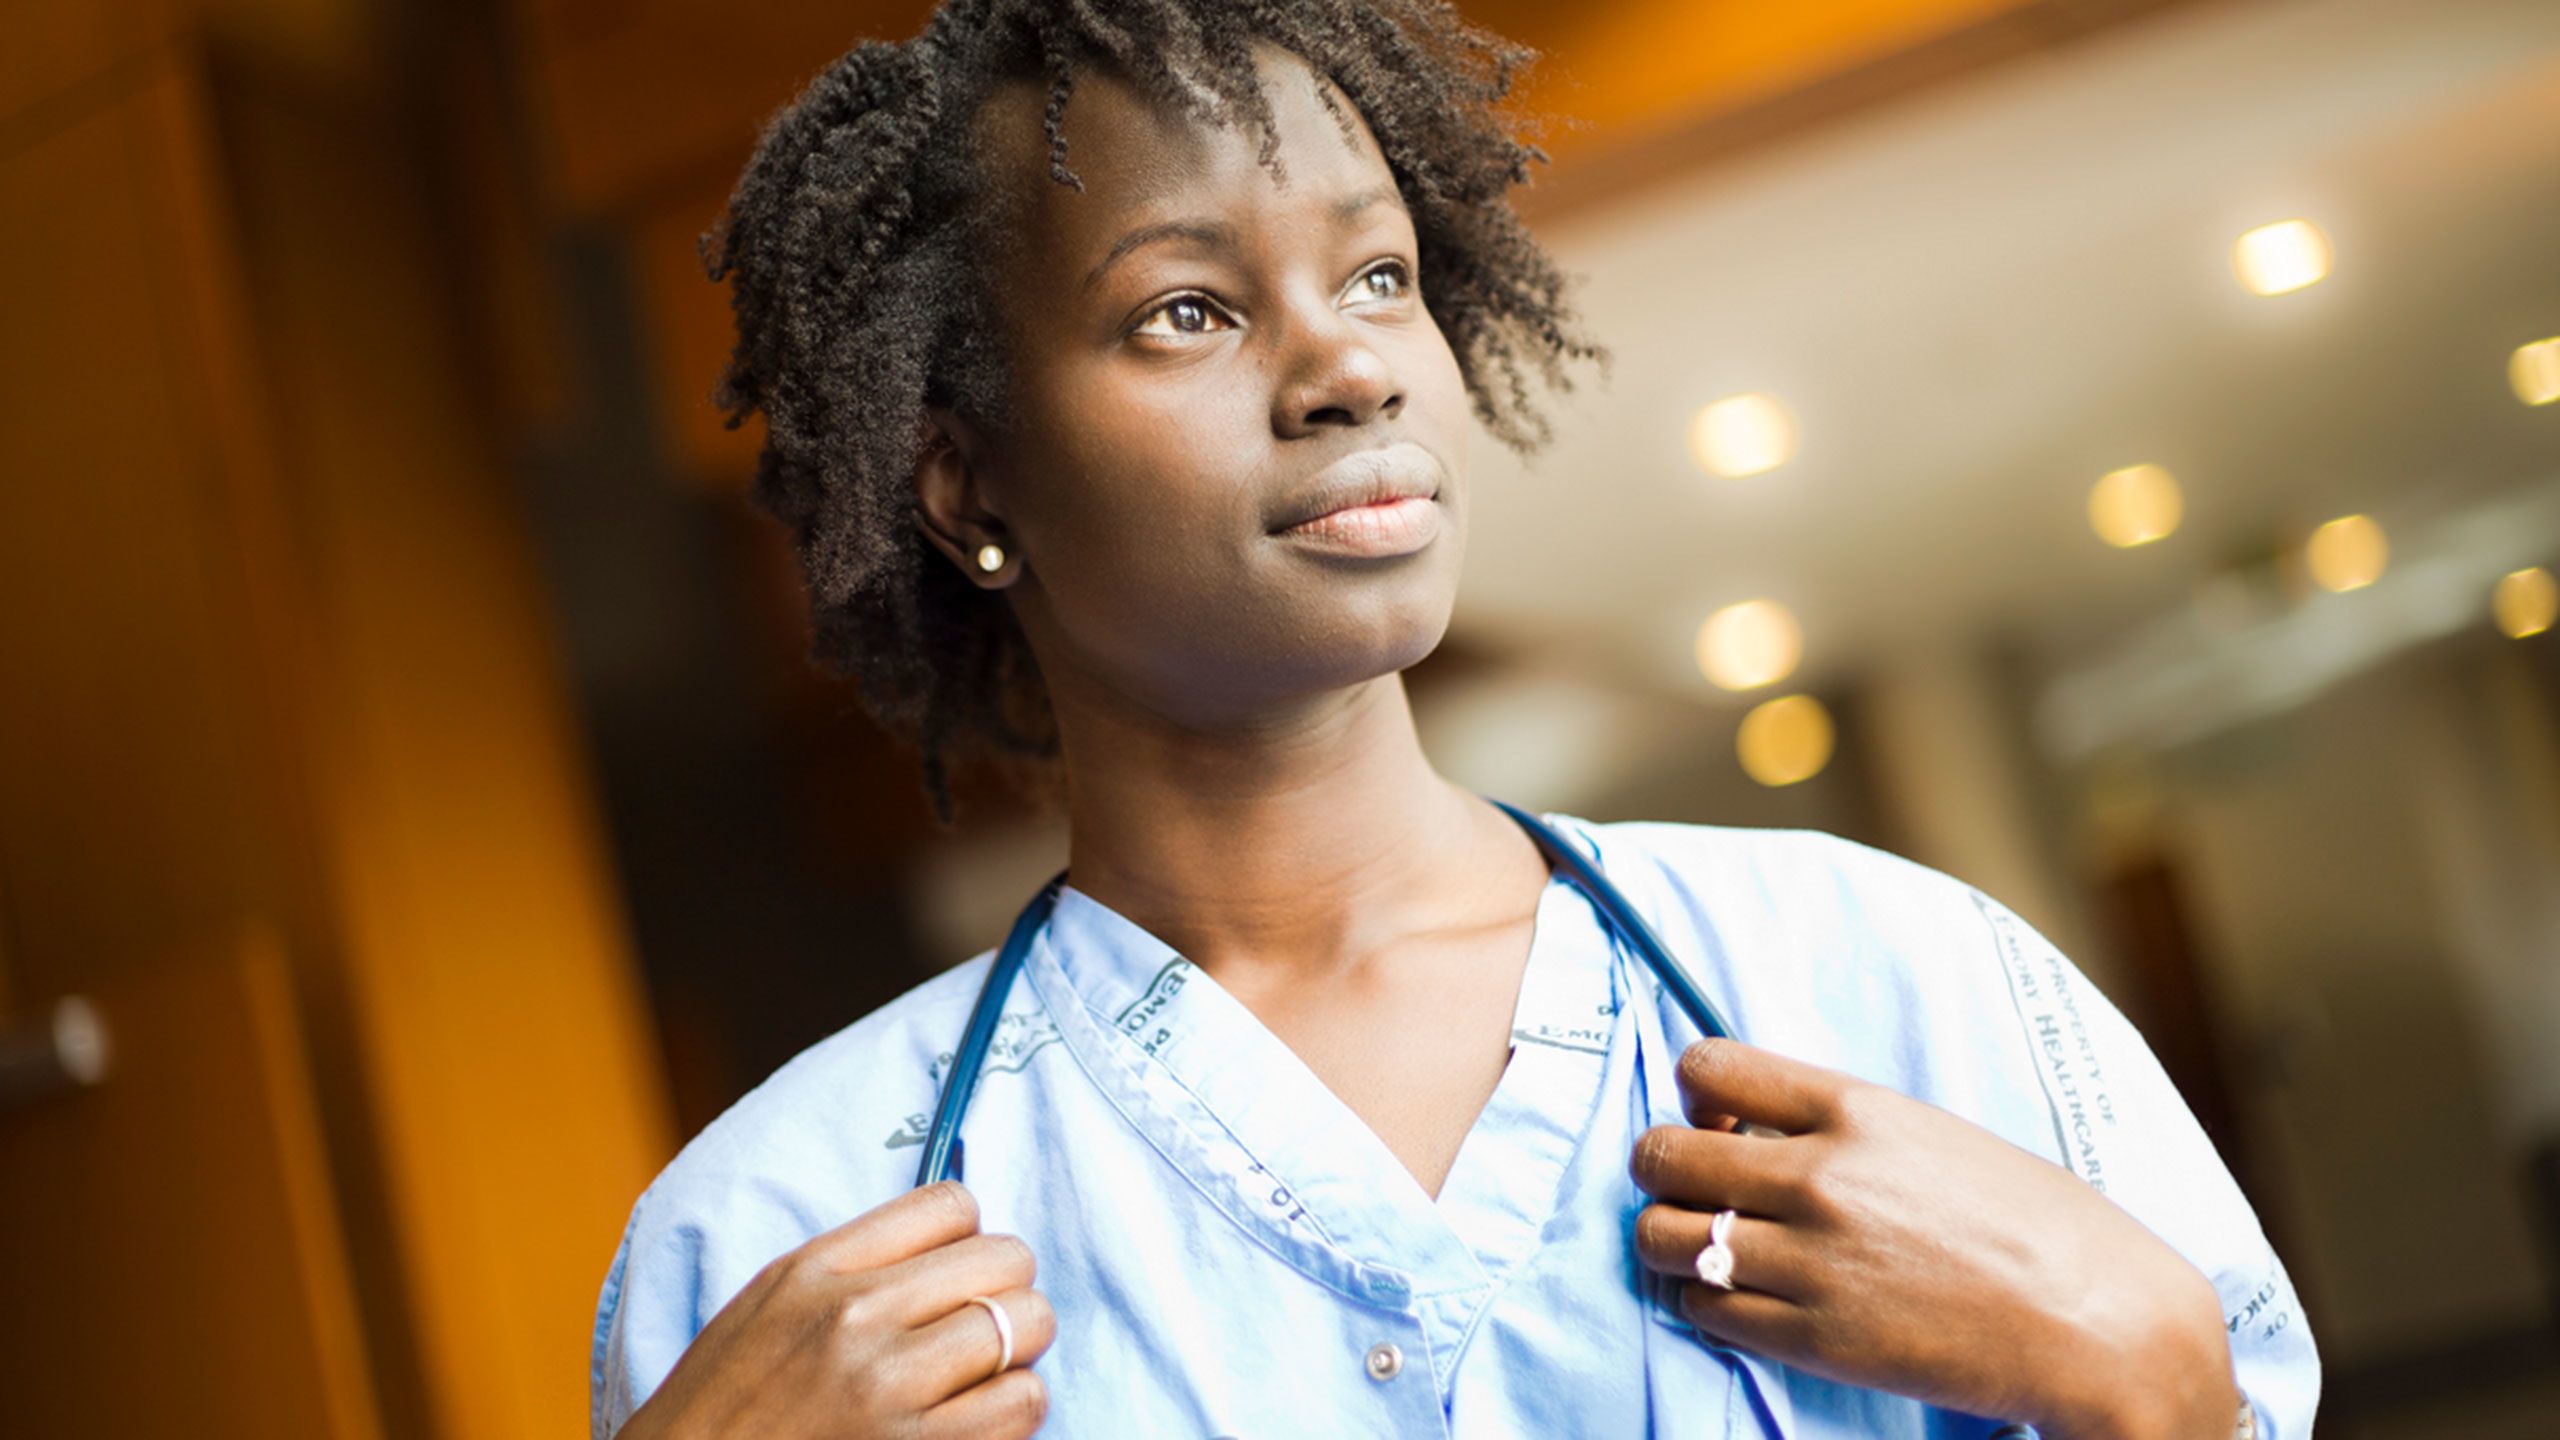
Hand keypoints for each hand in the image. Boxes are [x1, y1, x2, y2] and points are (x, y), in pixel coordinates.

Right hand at [620, 1181, 1054, 1439]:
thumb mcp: (766, 1311)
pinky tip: (978, 1421)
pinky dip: (1015, 1410)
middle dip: (1005, 1291)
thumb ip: (850, 1269)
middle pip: (1006, 1259)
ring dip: (1016, 1353)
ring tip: (980, 1378)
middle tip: (976, 1330)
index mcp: (813, 1271)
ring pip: (1027, 1324)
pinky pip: (1023, 1401)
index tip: (955, 1274)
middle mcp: (855, 1318)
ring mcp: (889, 1387)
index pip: (950, 1205)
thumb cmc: (725, 1412)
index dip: (969, 1240)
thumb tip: (949, 1243)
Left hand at [1630, 1039, 2238, 1439]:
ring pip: (1660, 1235)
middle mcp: (1818, 1176)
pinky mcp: (1812, 1337)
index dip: (1694, 1092)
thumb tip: (1763, 1130)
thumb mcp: (1936, 1137)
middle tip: (1696, 1186)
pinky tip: (1742, 1298)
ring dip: (1671, 1239)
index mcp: (1856, 1109)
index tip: (1716, 1118)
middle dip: (1663, 1167)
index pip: (1708, 1065)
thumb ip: (1844, 1128)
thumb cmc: (2039, 1226)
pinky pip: (1701, 1306)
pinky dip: (1705, 1300)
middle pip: (1660, 1153)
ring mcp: (1810, 1259)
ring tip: (1708, 1247)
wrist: (2101, 1325)